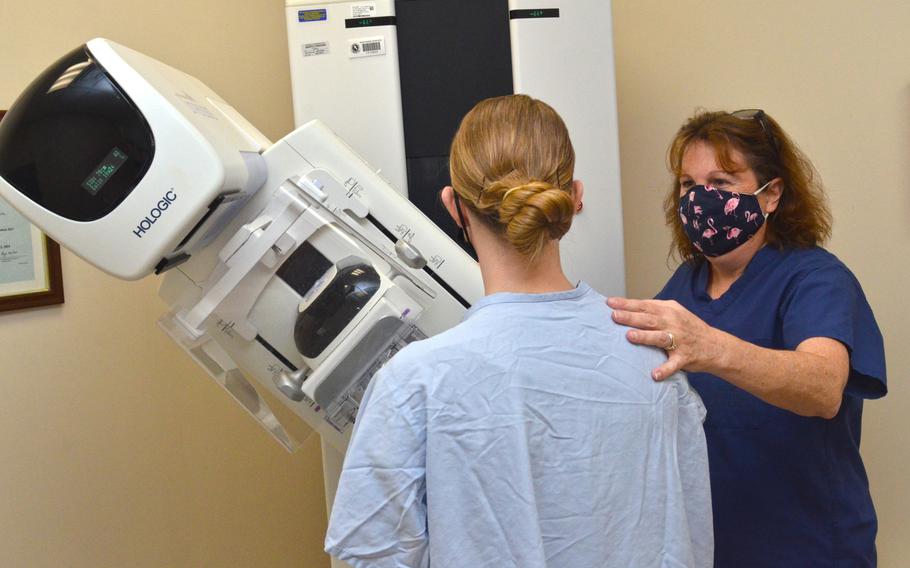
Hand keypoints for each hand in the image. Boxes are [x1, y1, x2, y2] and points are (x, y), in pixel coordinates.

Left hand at [606, 296, 722, 380]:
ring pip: (660, 338)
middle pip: (649, 319)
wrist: (715, 346)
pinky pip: (673, 364)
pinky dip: (665, 369)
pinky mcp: (685, 357)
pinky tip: (654, 374)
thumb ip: (654, 310)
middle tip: (614, 316)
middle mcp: (674, 323)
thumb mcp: (674, 312)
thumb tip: (628, 308)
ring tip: (629, 336)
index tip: (610, 303)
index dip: (627, 304)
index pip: (645, 305)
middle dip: (631, 317)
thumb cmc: (689, 328)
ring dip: (645, 337)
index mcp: (669, 311)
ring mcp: (680, 340)